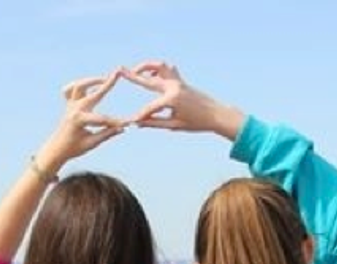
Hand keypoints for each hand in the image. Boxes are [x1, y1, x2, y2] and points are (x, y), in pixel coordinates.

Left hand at [38, 70, 124, 170]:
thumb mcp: (92, 143)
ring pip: (80, 85)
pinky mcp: (68, 104)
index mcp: (79, 120)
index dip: (116, 122)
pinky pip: (69, 89)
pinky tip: (89, 86)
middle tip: (118, 72)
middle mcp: (74, 109)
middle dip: (107, 83)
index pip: (103, 119)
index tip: (128, 123)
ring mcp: (70, 105)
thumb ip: (107, 134)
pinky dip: (78, 85)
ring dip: (92, 81)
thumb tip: (123, 128)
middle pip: (94, 94)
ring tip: (105, 79)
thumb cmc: (74, 148)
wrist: (56, 148)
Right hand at [120, 61, 243, 138]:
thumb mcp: (174, 125)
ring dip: (147, 66)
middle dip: (133, 76)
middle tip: (119, 70)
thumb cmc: (197, 123)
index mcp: (172, 99)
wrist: (217, 114)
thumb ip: (154, 123)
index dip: (139, 116)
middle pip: (148, 80)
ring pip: (160, 66)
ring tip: (136, 70)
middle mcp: (174, 87)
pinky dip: (158, 69)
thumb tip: (138, 123)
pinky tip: (151, 75)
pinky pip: (168, 69)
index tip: (131, 122)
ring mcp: (178, 81)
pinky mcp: (181, 81)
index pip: (149, 108)